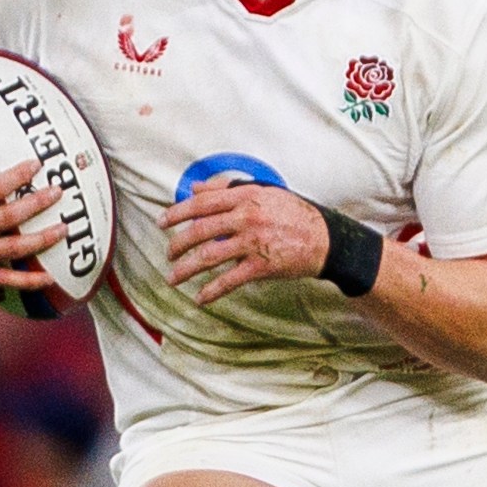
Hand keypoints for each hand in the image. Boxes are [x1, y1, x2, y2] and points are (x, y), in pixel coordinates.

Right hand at [0, 78, 66, 288]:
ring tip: (64, 229)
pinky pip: (3, 279)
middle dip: (36, 205)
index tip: (36, 164)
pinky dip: (27, 282)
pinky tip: (49, 278)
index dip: (16, 177)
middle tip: (59, 191)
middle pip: (8, 220)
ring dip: (41, 241)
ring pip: (12, 250)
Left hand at [160, 178, 327, 304]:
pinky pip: (229, 280)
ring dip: (186, 270)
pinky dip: (211, 291)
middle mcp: (246, 218)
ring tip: (173, 278)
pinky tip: (200, 298)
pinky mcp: (261, 266)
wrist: (324, 238)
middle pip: (200, 231)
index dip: (178, 212)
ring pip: (209, 256)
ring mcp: (253, 243)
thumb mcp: (263, 191)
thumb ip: (227, 188)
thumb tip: (195, 188)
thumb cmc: (293, 213)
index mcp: (245, 197)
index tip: (162, 222)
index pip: (202, 203)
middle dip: (178, 244)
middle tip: (168, 254)